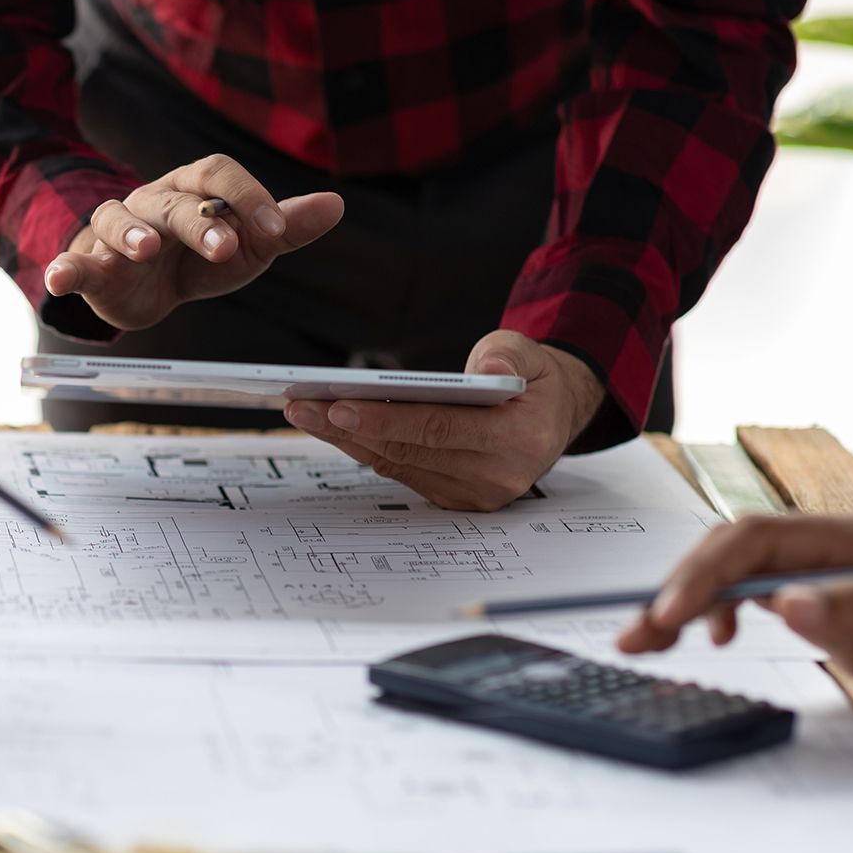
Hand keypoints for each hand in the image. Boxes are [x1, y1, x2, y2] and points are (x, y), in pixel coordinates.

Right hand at [43, 154, 344, 329]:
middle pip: (173, 201)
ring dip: (131, 234)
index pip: (217, 174)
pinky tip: (59, 279)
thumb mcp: (246, 245)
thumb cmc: (199, 256)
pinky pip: (74, 262)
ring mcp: (116, 233)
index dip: (246, 196)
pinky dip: (65, 269)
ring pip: (118, 220)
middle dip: (199, 222)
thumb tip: (336, 204)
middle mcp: (153, 202)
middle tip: (225, 248)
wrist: (145, 287)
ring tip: (146, 251)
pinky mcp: (91, 266)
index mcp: (194, 190)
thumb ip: (283, 227)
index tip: (274, 228)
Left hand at [282, 331, 605, 510]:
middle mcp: (498, 477)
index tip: (340, 405)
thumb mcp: (530, 353)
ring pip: (397, 464)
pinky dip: (365, 448)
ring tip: (305, 412)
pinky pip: (401, 472)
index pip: (442, 430)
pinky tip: (333, 427)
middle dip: (349, 427)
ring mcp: (475, 494)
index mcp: (522, 441)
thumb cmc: (531, 380)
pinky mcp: (455, 499)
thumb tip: (487, 371)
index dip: (387, 419)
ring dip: (347, 439)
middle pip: (409, 451)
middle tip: (302, 406)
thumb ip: (509, 356)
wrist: (551, 417)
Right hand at [614, 515, 852, 724]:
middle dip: (676, 589)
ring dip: (686, 603)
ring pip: (734, 571)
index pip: (755, 539)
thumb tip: (787, 601)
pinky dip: (717, 613)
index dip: (704, 574)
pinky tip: (714, 638)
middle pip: (731, 551)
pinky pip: (750, 592)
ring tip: (649, 641)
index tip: (670, 616)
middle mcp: (832, 546)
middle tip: (635, 635)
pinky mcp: (821, 598)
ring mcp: (824, 570)